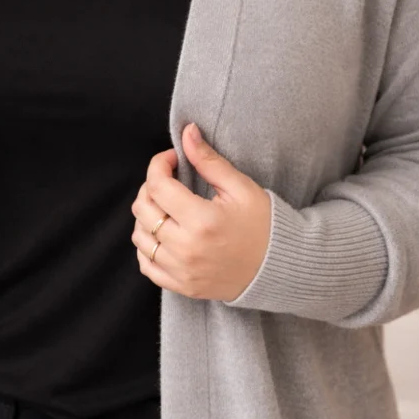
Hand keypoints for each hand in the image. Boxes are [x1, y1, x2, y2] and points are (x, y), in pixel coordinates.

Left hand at [131, 122, 271, 301]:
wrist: (278, 267)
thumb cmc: (264, 224)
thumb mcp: (240, 187)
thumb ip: (208, 160)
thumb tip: (187, 132)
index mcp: (201, 220)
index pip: (158, 185)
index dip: (159, 164)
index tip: (172, 159)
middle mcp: (186, 248)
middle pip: (143, 209)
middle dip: (151, 186)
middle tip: (169, 181)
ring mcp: (181, 270)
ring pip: (139, 237)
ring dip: (146, 216)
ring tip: (166, 207)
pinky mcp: (182, 286)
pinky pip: (146, 265)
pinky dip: (147, 247)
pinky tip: (162, 234)